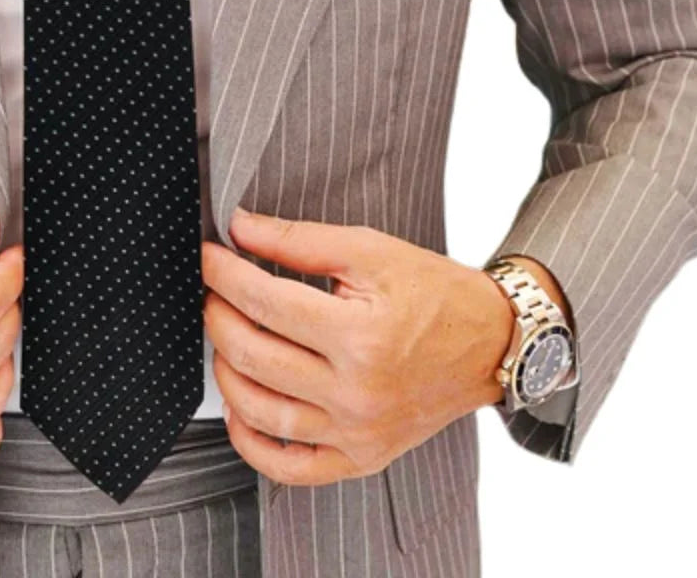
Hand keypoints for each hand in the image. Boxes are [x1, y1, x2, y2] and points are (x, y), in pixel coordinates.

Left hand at [201, 209, 513, 486]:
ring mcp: (358, 433)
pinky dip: (251, 443)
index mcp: (361, 336)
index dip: (223, 274)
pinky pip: (290, 468)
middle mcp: (358, 393)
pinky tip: (238, 407)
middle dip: (217, 316)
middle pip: (254, 355)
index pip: (265, 302)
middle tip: (210, 291)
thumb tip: (240, 228)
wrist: (490, 343)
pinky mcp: (361, 458)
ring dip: (225, 370)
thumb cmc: (433, 292)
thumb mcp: (370, 250)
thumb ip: (299, 240)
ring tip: (224, 338)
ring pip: (260, 411)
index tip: (206, 256)